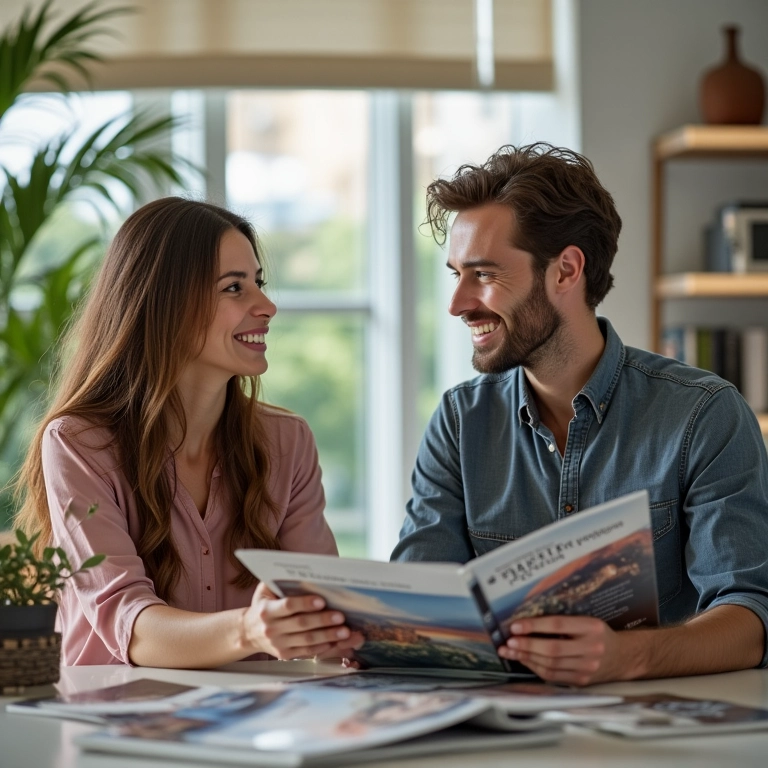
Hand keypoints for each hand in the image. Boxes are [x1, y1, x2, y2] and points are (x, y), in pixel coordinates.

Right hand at [243, 582, 364, 659]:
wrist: (249, 632)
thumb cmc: (263, 605)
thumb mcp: (265, 590)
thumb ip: (279, 581)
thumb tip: (303, 571)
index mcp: (266, 610)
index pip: (288, 606)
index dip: (305, 603)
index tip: (322, 601)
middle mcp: (271, 629)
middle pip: (301, 624)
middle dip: (323, 620)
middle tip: (341, 616)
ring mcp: (278, 644)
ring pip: (307, 641)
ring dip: (328, 636)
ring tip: (345, 631)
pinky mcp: (285, 655)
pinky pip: (307, 652)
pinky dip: (323, 647)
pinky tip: (336, 642)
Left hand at [497, 615, 642, 685]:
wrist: (623, 657)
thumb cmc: (598, 634)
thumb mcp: (586, 621)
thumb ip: (562, 621)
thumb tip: (527, 621)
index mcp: (591, 627)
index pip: (558, 625)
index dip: (534, 626)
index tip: (515, 626)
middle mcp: (591, 648)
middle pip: (553, 649)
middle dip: (527, 645)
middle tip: (509, 642)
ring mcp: (587, 668)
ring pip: (551, 665)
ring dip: (527, 658)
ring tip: (510, 652)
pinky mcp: (582, 681)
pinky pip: (554, 676)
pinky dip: (536, 668)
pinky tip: (525, 661)